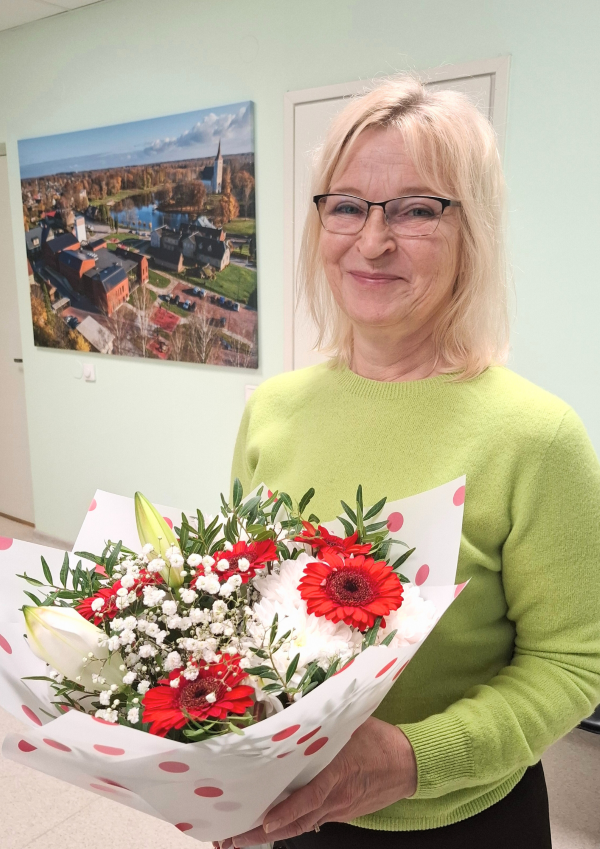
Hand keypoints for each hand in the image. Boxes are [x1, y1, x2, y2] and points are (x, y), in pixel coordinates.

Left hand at [220, 717, 416, 847]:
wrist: (408, 764)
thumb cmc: (380, 741)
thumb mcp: (353, 723)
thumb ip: (324, 721)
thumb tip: (296, 709)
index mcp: (338, 772)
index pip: (310, 797)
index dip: (287, 812)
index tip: (265, 822)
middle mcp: (337, 796)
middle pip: (298, 820)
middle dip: (264, 832)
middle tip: (236, 838)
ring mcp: (339, 808)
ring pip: (303, 824)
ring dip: (275, 831)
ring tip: (245, 837)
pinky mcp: (342, 813)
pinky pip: (315, 819)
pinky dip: (293, 823)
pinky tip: (275, 824)